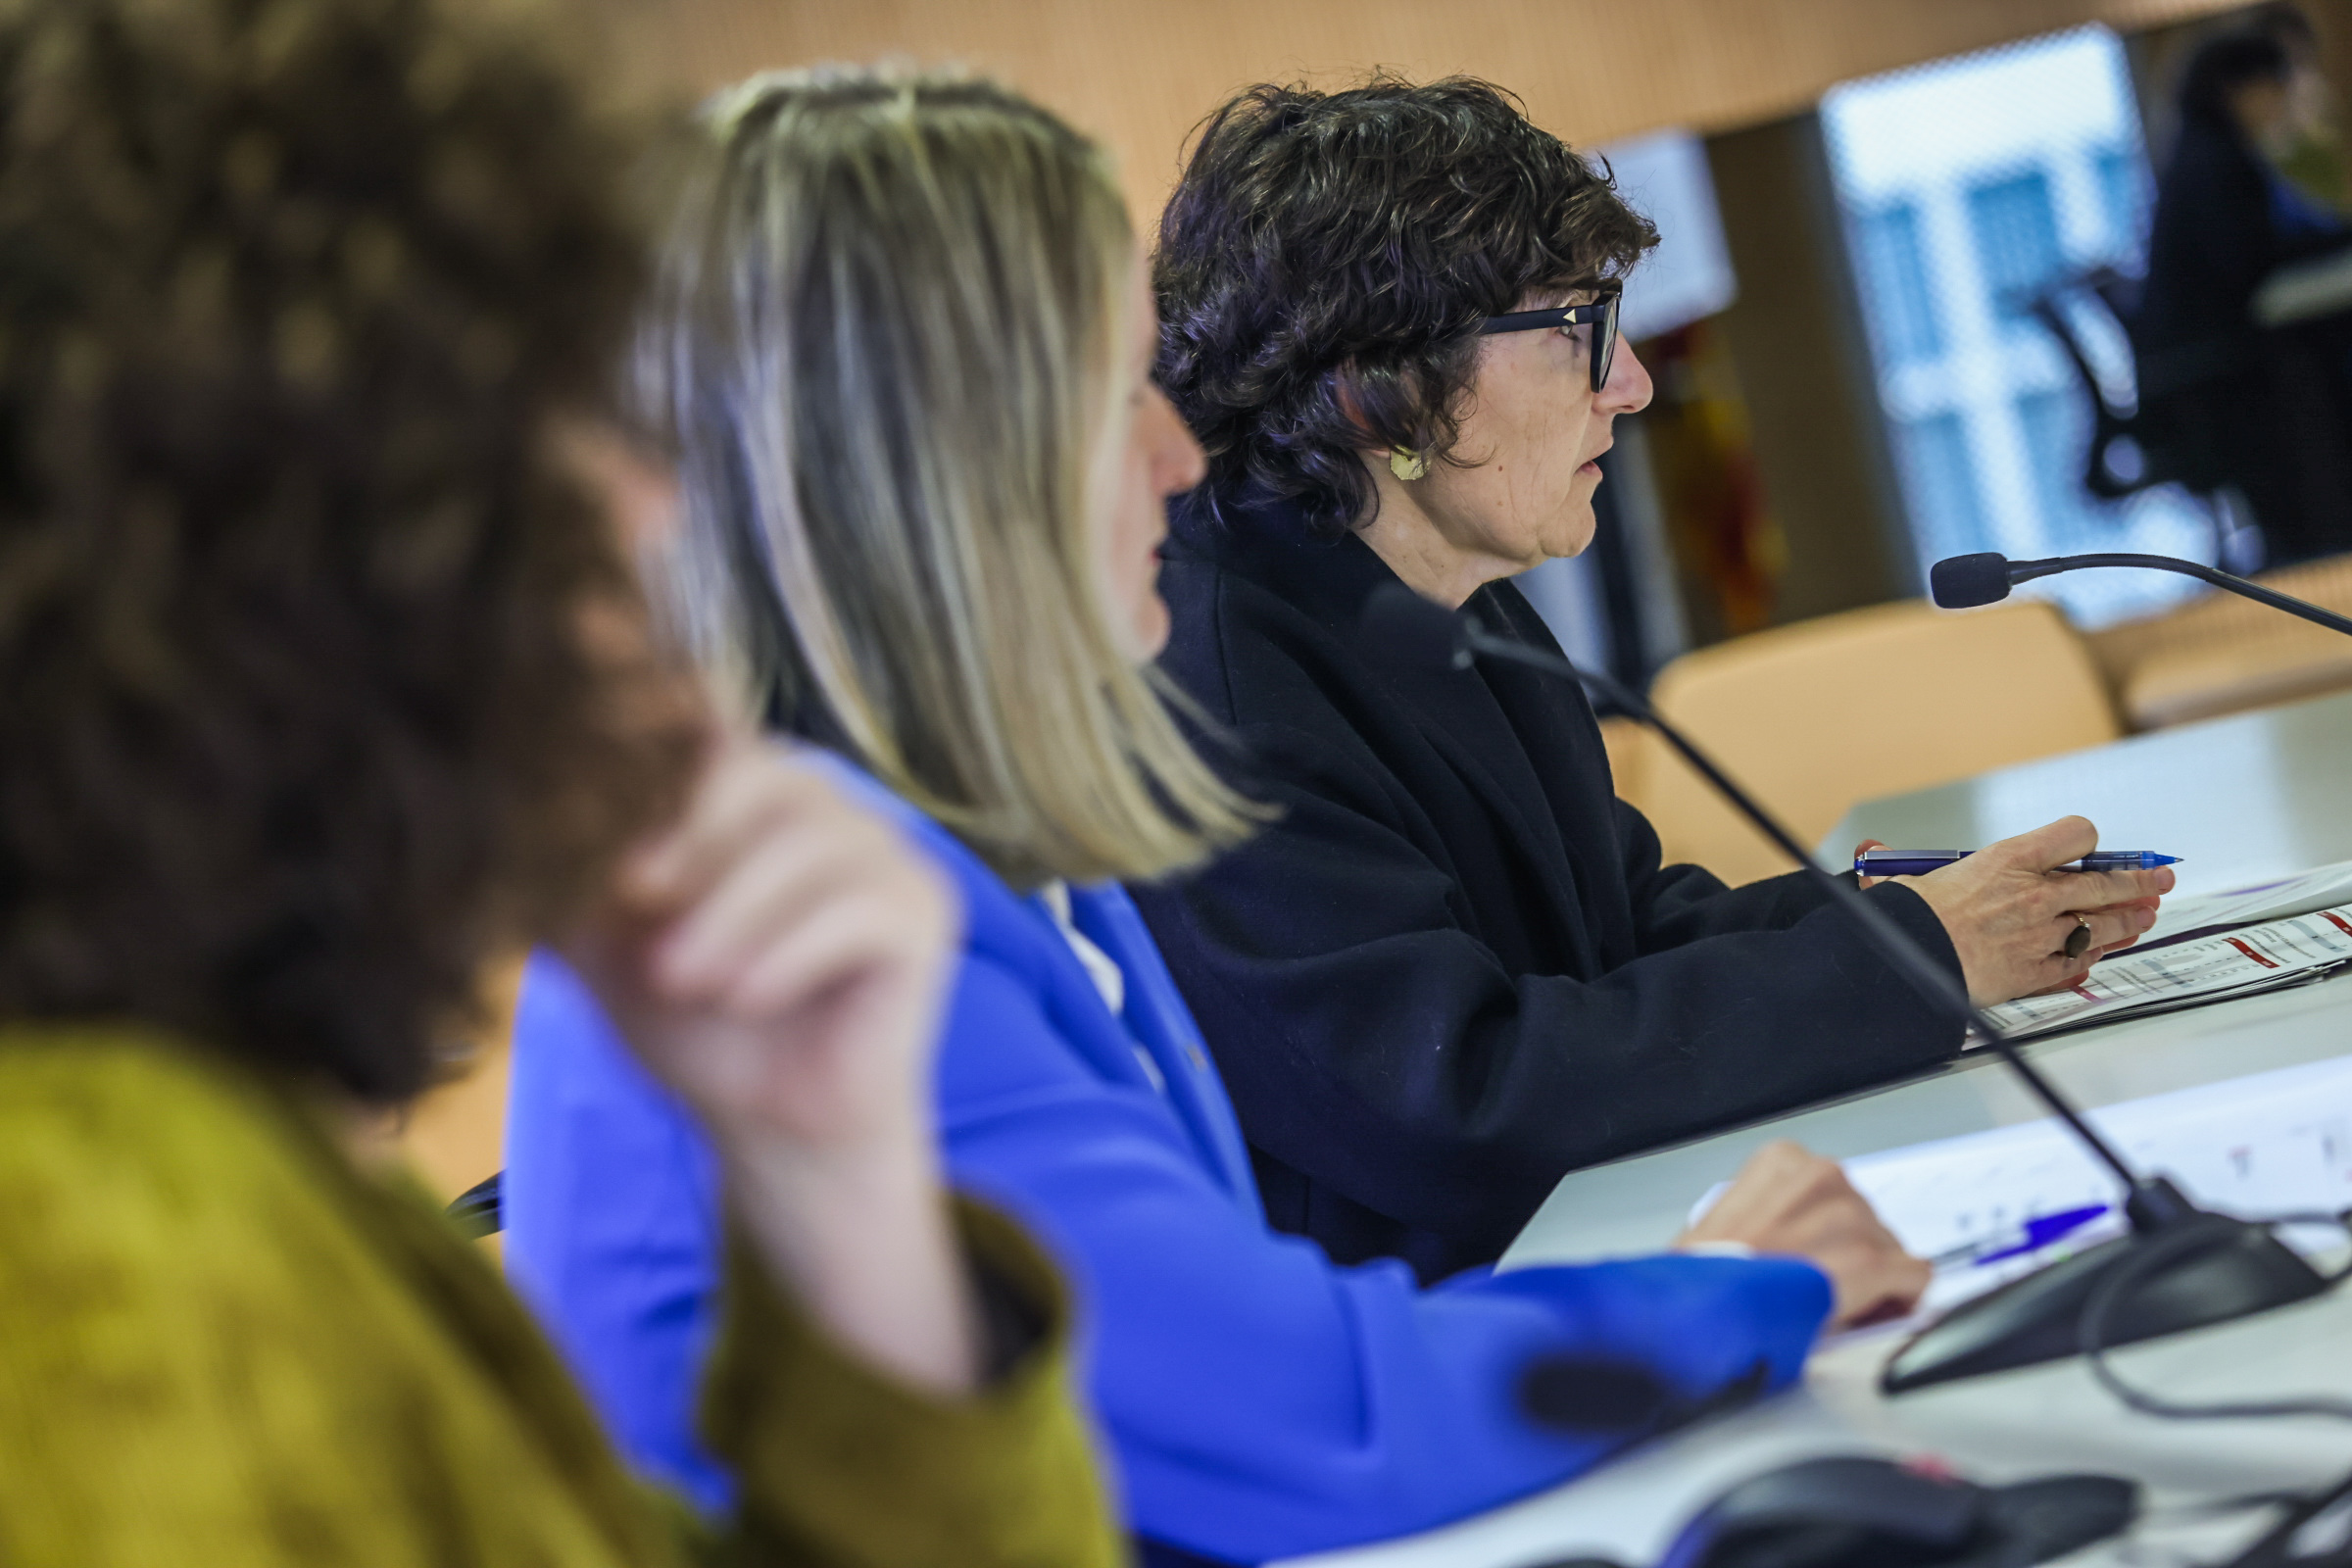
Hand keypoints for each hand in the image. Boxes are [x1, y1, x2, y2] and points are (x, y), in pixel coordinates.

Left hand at [571, 736, 976, 1391]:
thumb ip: (568, 875)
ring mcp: (885, 850)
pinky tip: (744, 997)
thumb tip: (512, 814)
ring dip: (730, 910)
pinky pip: (860, 906)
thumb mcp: (605, 941)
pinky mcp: (925, 910)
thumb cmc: (695, 1026)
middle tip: (631, 896)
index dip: (650, 774)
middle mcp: (824, 802)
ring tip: (679, 976)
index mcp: (748, 791)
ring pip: (809, 841)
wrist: (774, 1130)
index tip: (601, 849)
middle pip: (760, 771)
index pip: (704, 733)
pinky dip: (790, 951)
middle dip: (688, 833)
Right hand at [1678, 1142, 1928, 1329]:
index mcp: (1783, 1160)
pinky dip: (1900, 1298)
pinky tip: (1868, 1313)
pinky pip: (1914, 1277)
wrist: (1703, 1309)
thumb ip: (1765, 1213)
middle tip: (1820, 1289)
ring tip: (1832, 1304)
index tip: (1817, 1258)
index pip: (1833, 1193)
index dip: (1829, 1233)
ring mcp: (1849, 1217)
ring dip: (1872, 1279)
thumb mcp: (1721, 1220)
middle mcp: (1823, 1177)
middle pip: (1866, 1220)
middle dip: (1850, 1255)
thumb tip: (1793, 1241)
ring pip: (1891, 1249)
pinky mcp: (1871, 1260)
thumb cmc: (1703, 1275)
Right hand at [1882, 817, 2171, 1004]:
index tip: (2093, 848)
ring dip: (2130, 919)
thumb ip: (1903, 865)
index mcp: (2010, 860)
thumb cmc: (1909, 920)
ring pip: (2104, 923)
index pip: (2076, 835)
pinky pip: (2079, 962)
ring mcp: (2043, 934)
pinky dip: (2092, 957)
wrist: (1910, 964)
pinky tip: (2100, 952)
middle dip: (2139, 880)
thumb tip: (1873, 852)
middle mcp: (2036, 894)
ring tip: (2145, 915)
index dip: (2087, 840)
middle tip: (2156, 879)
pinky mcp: (2037, 970)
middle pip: (2106, 883)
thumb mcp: (1907, 878)